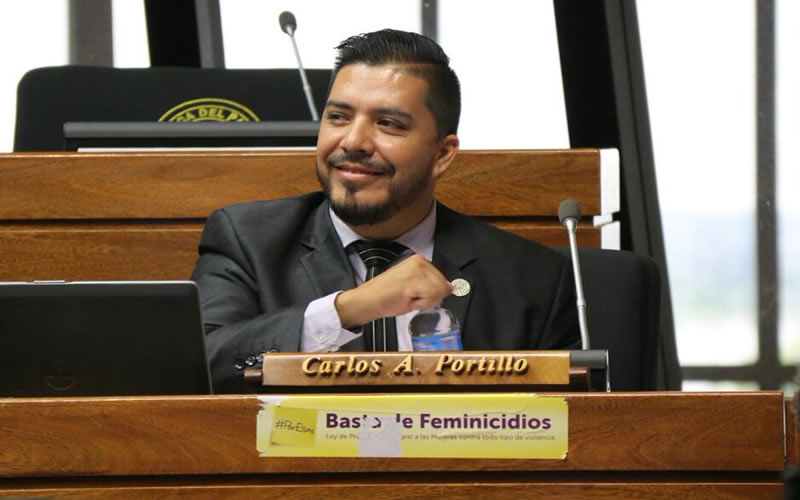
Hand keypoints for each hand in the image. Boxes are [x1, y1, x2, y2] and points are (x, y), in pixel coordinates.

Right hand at [335, 254, 452, 327]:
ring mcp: (419, 268)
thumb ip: (432, 285)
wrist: (369, 300)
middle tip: (411, 297)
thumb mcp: (414, 286)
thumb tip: (449, 287)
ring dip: (425, 300)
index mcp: (419, 260)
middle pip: (443, 286)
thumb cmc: (386, 296)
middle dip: (429, 297)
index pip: (442, 281)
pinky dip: (422, 303)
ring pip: (439, 291)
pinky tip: (409, 299)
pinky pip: (432, 297)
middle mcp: (420, 261)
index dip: (430, 293)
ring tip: (409, 297)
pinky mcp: (416, 278)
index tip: (415, 293)